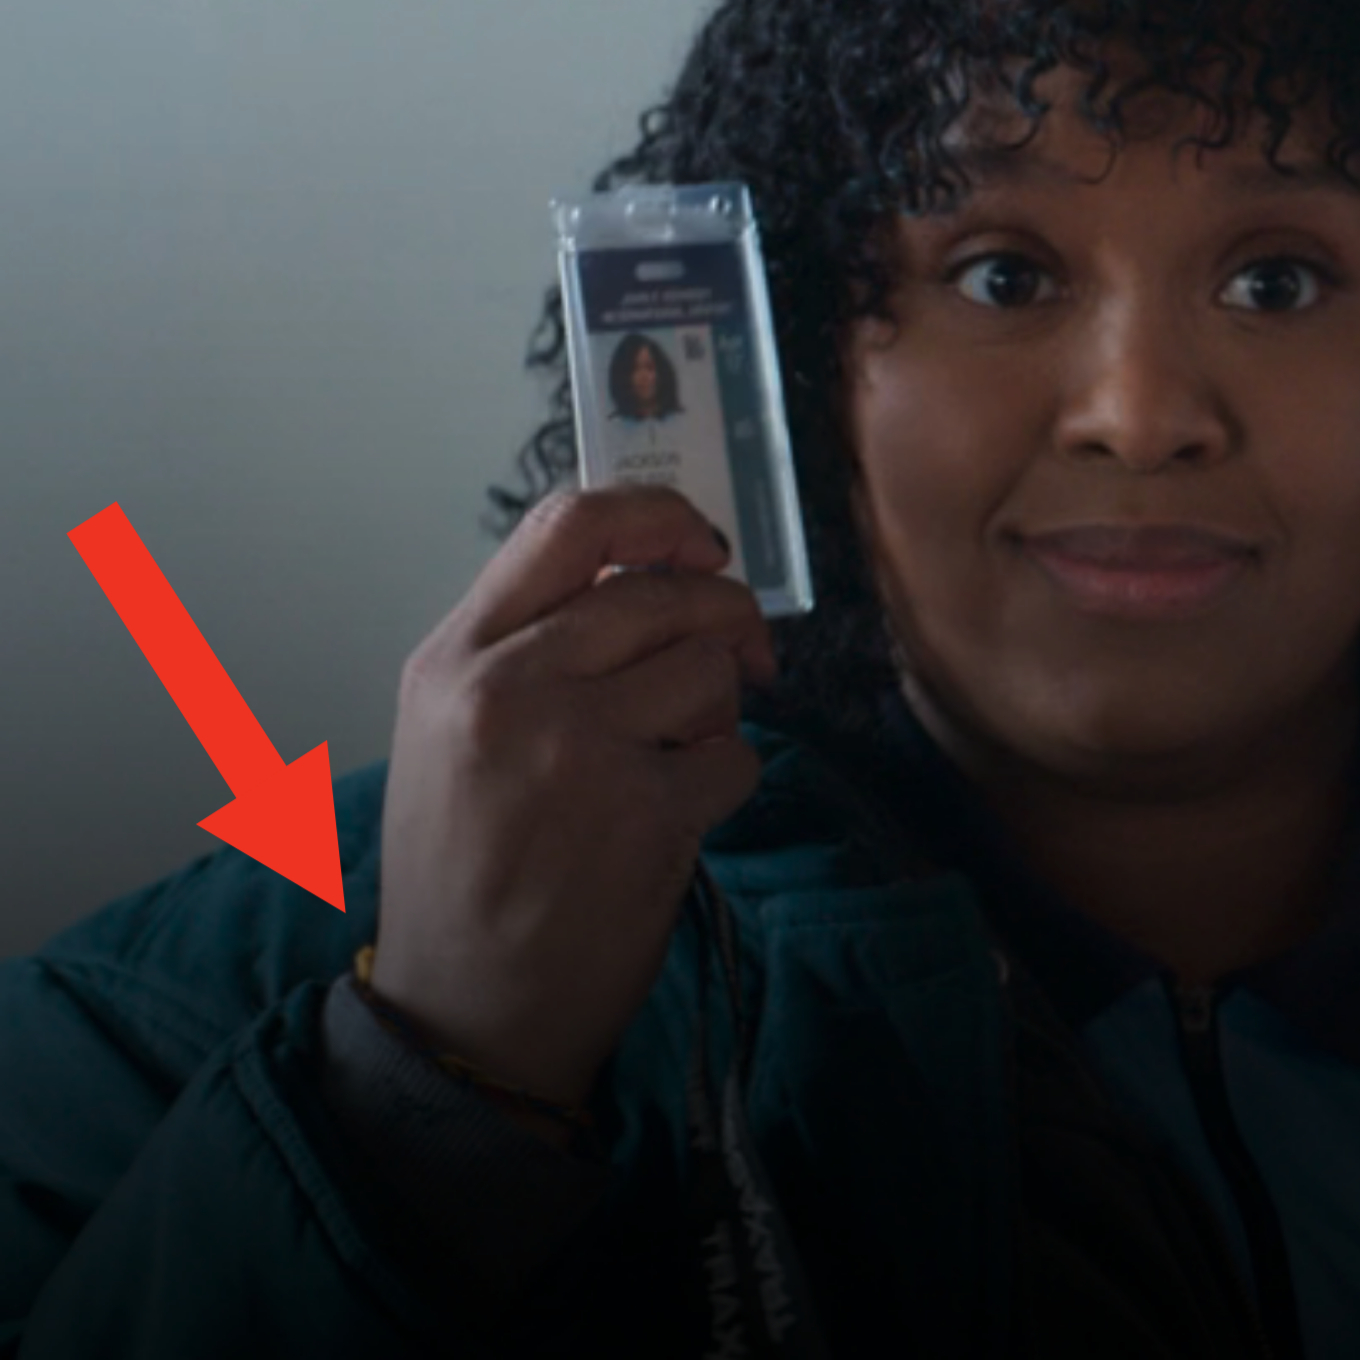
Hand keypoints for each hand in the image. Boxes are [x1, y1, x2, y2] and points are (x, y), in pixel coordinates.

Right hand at [369, 485, 778, 1111]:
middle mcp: (509, 689)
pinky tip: (673, 820)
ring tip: (666, 765)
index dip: (660, 518)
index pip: (570, 523)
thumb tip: (661, 575)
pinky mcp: (646, 812)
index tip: (701, 548)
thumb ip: (536, 647)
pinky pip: (737, 758)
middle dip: (724, 622)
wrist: (466, 1011)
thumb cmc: (466, 871)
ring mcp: (579, 749)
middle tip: (738, 660)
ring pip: (711, 671)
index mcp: (453, 659)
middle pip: (667, 594)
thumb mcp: (453, 734)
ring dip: (716, 716)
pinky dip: (724, 785)